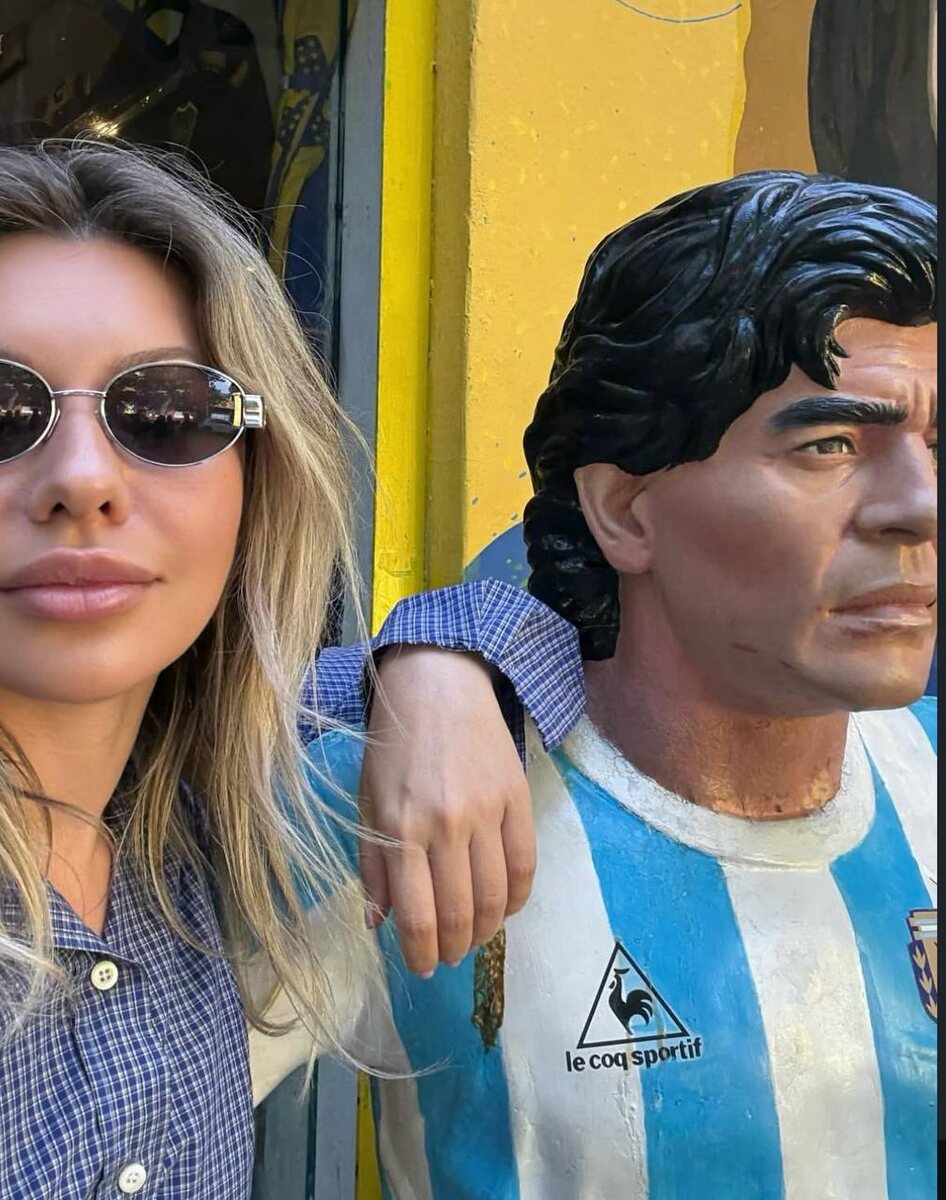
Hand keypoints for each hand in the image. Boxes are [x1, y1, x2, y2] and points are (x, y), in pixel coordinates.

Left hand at [358, 646, 535, 975]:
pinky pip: (526, 864)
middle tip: (448, 957)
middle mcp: (446, 824)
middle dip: (454, 948)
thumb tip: (378, 924)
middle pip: (461, 913)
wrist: (437, 684)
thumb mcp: (368, 802)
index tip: (423, 967)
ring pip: (497, 896)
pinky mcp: (518, 797)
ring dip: (487, 930)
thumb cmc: (392, 746)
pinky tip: (505, 907)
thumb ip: (373, 864)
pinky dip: (517, 897)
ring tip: (475, 937)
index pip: (417, 914)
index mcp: (401, 828)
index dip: (421, 953)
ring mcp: (487, 811)